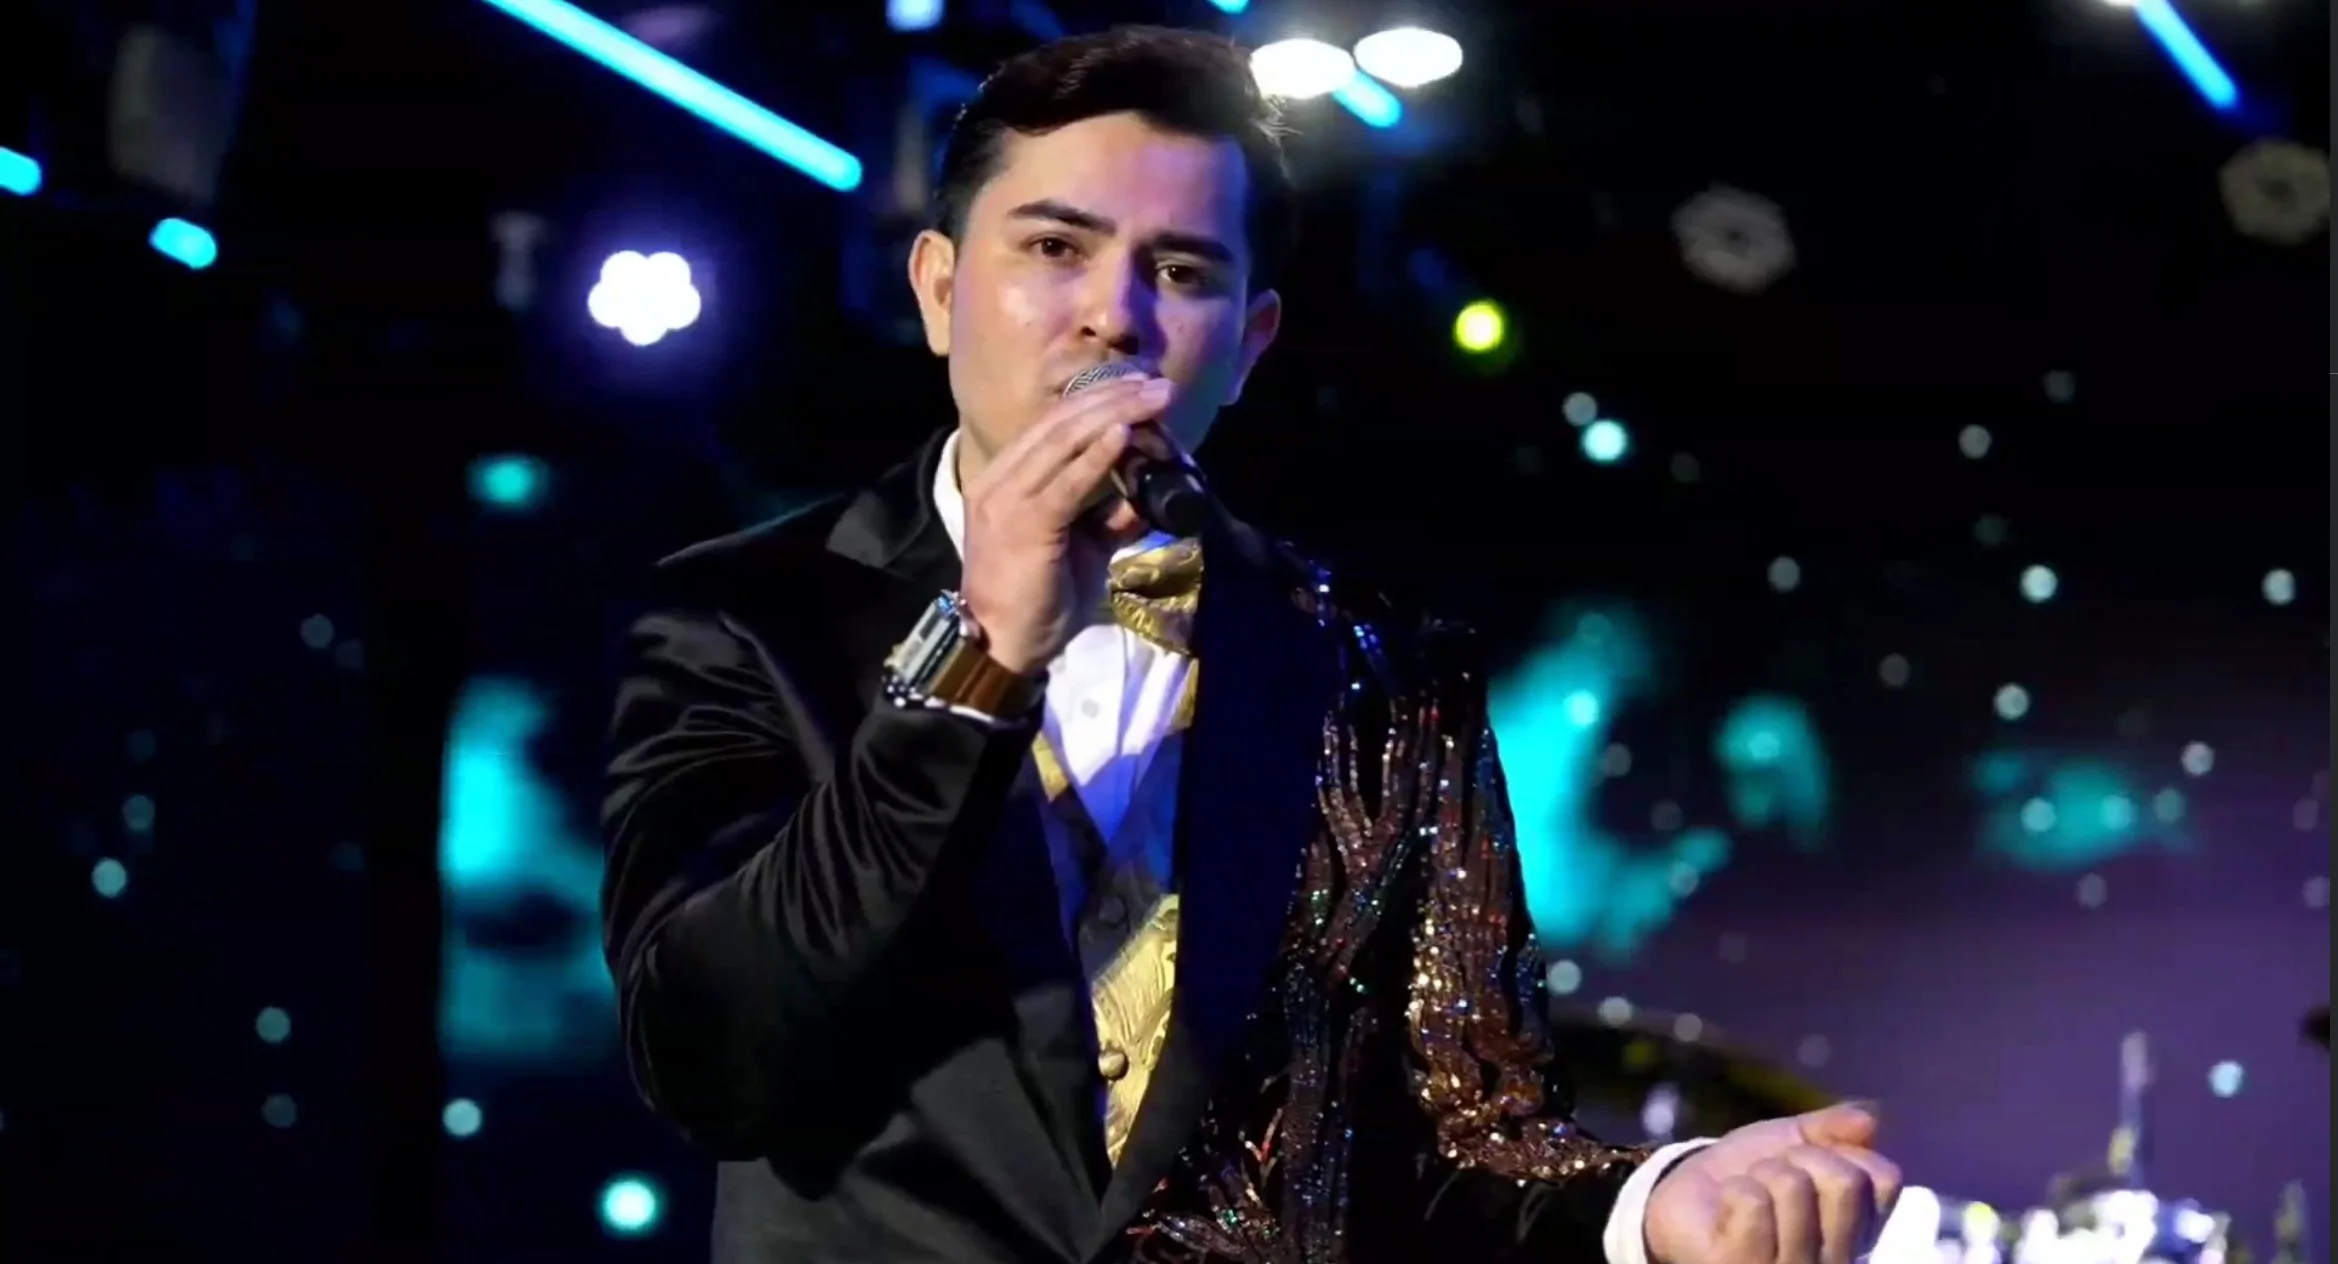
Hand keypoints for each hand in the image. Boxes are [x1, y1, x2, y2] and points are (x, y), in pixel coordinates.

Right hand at [959, 375, 1175, 674]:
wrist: (1003, 647)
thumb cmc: (1040, 600)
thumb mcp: (1085, 549)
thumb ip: (1109, 516)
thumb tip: (1147, 493)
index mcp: (1007, 478)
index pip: (1053, 424)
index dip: (1099, 400)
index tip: (1142, 389)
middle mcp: (1001, 479)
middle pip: (1060, 421)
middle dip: (1114, 397)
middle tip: (1159, 386)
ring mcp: (1006, 499)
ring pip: (1063, 440)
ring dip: (1114, 414)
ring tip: (1153, 399)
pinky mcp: (1022, 524)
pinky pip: (1065, 482)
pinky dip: (1096, 456)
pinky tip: (1125, 435)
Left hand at [1644, 1102, 1902, 1263]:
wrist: (1683, 1196)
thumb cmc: (1748, 1174)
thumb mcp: (1793, 1140)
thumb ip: (1834, 1128)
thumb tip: (1870, 1119)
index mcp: (1859, 1232)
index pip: (1883, 1178)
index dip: (1838, 1152)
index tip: (1805, 1162)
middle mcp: (1836, 1261)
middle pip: (1846, 1182)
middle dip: (1800, 1158)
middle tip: (1771, 1177)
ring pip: (1794, 1186)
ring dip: (1760, 1175)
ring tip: (1745, 1198)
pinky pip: (1752, 1201)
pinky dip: (1734, 1190)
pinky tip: (1725, 1215)